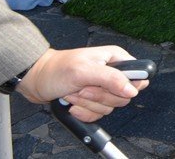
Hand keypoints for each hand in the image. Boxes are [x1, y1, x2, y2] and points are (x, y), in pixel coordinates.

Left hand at [17, 47, 147, 122]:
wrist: (36, 80)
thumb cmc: (57, 69)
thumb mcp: (85, 71)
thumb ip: (111, 79)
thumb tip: (133, 89)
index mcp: (116, 59)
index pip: (139, 74)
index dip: (128, 85)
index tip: (110, 87)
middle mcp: (112, 73)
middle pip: (122, 96)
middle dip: (99, 97)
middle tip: (83, 88)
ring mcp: (102, 88)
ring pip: (109, 107)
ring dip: (88, 104)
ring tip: (73, 93)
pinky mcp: (93, 100)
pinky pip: (98, 114)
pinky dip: (83, 112)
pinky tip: (72, 103)